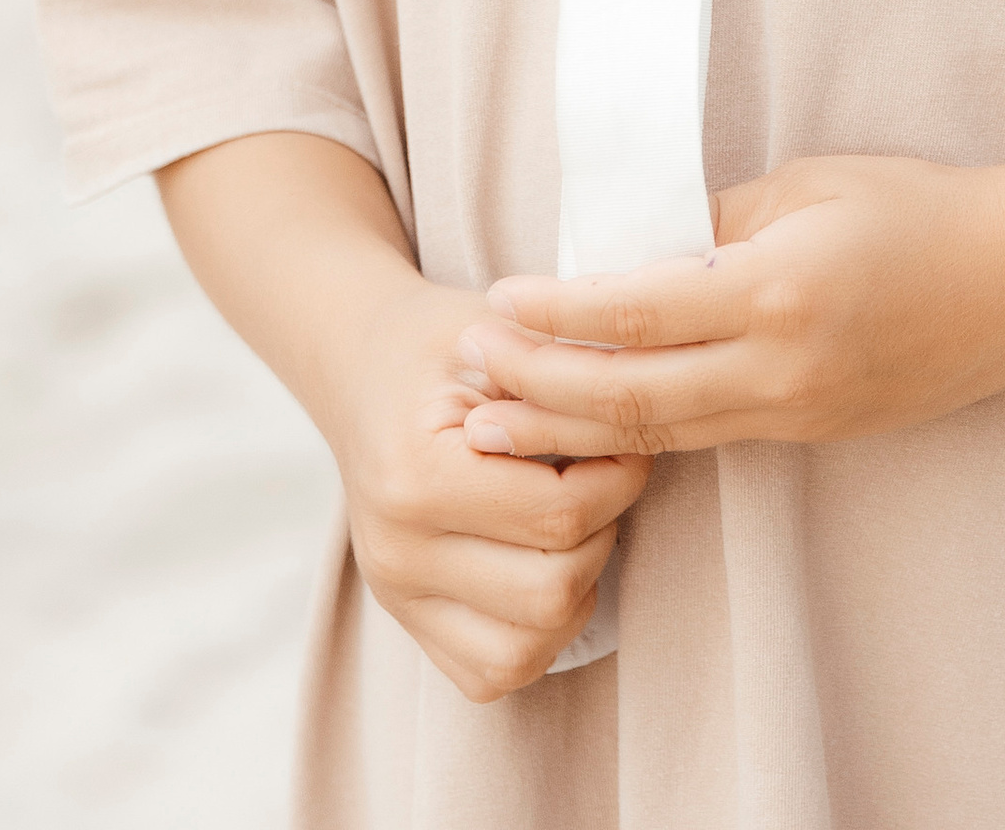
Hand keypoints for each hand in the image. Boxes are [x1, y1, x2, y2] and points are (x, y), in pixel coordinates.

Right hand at [326, 264, 652, 699]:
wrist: (364, 367)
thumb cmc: (444, 345)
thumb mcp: (502, 334)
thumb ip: (563, 384)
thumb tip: (641, 426)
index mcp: (415, 476)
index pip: (558, 513)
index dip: (618, 478)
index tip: (627, 438)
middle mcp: (397, 552)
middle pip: (551, 591)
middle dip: (604, 532)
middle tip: (604, 478)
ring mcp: (396, 597)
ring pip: (528, 647)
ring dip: (577, 587)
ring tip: (575, 522)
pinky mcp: (407, 622)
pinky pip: (494, 671)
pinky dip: (538, 631)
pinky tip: (544, 564)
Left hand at [462, 153, 1004, 457]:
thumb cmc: (918, 210)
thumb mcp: (811, 184)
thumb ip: (718, 217)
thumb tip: (631, 242)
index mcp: (778, 290)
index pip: (639, 309)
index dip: (557, 311)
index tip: (494, 300)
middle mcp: (779, 368)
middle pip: (630, 397)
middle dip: (535, 390)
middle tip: (463, 377)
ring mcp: (794, 414)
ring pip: (657, 436)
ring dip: (565, 431)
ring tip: (492, 423)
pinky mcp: (806, 435)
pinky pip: (702, 440)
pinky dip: (631, 437)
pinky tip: (581, 432)